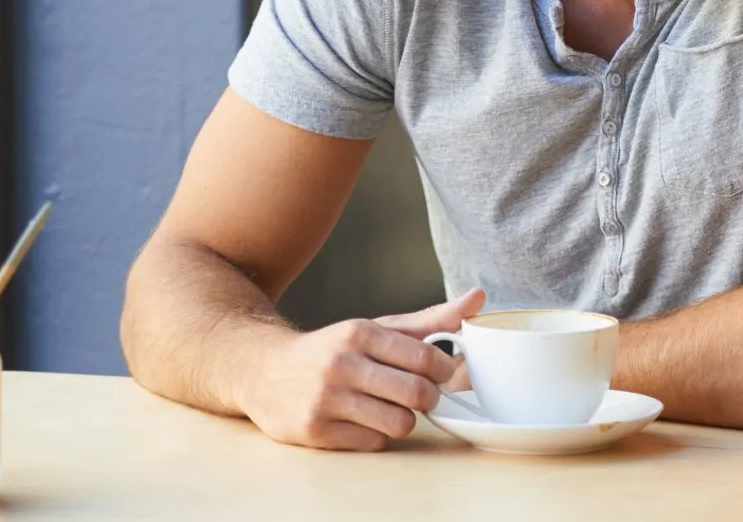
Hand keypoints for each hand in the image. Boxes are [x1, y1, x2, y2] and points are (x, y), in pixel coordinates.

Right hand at [240, 288, 484, 450]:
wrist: (262, 371)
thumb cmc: (334, 350)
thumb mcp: (377, 328)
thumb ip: (429, 320)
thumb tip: (479, 298)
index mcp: (360, 333)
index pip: (427, 358)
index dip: (445, 372)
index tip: (441, 374)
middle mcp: (342, 363)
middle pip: (418, 394)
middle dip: (428, 399)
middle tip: (419, 395)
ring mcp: (326, 398)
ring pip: (399, 423)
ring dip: (403, 421)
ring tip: (389, 409)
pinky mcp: (315, 430)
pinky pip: (373, 443)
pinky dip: (375, 436)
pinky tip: (361, 421)